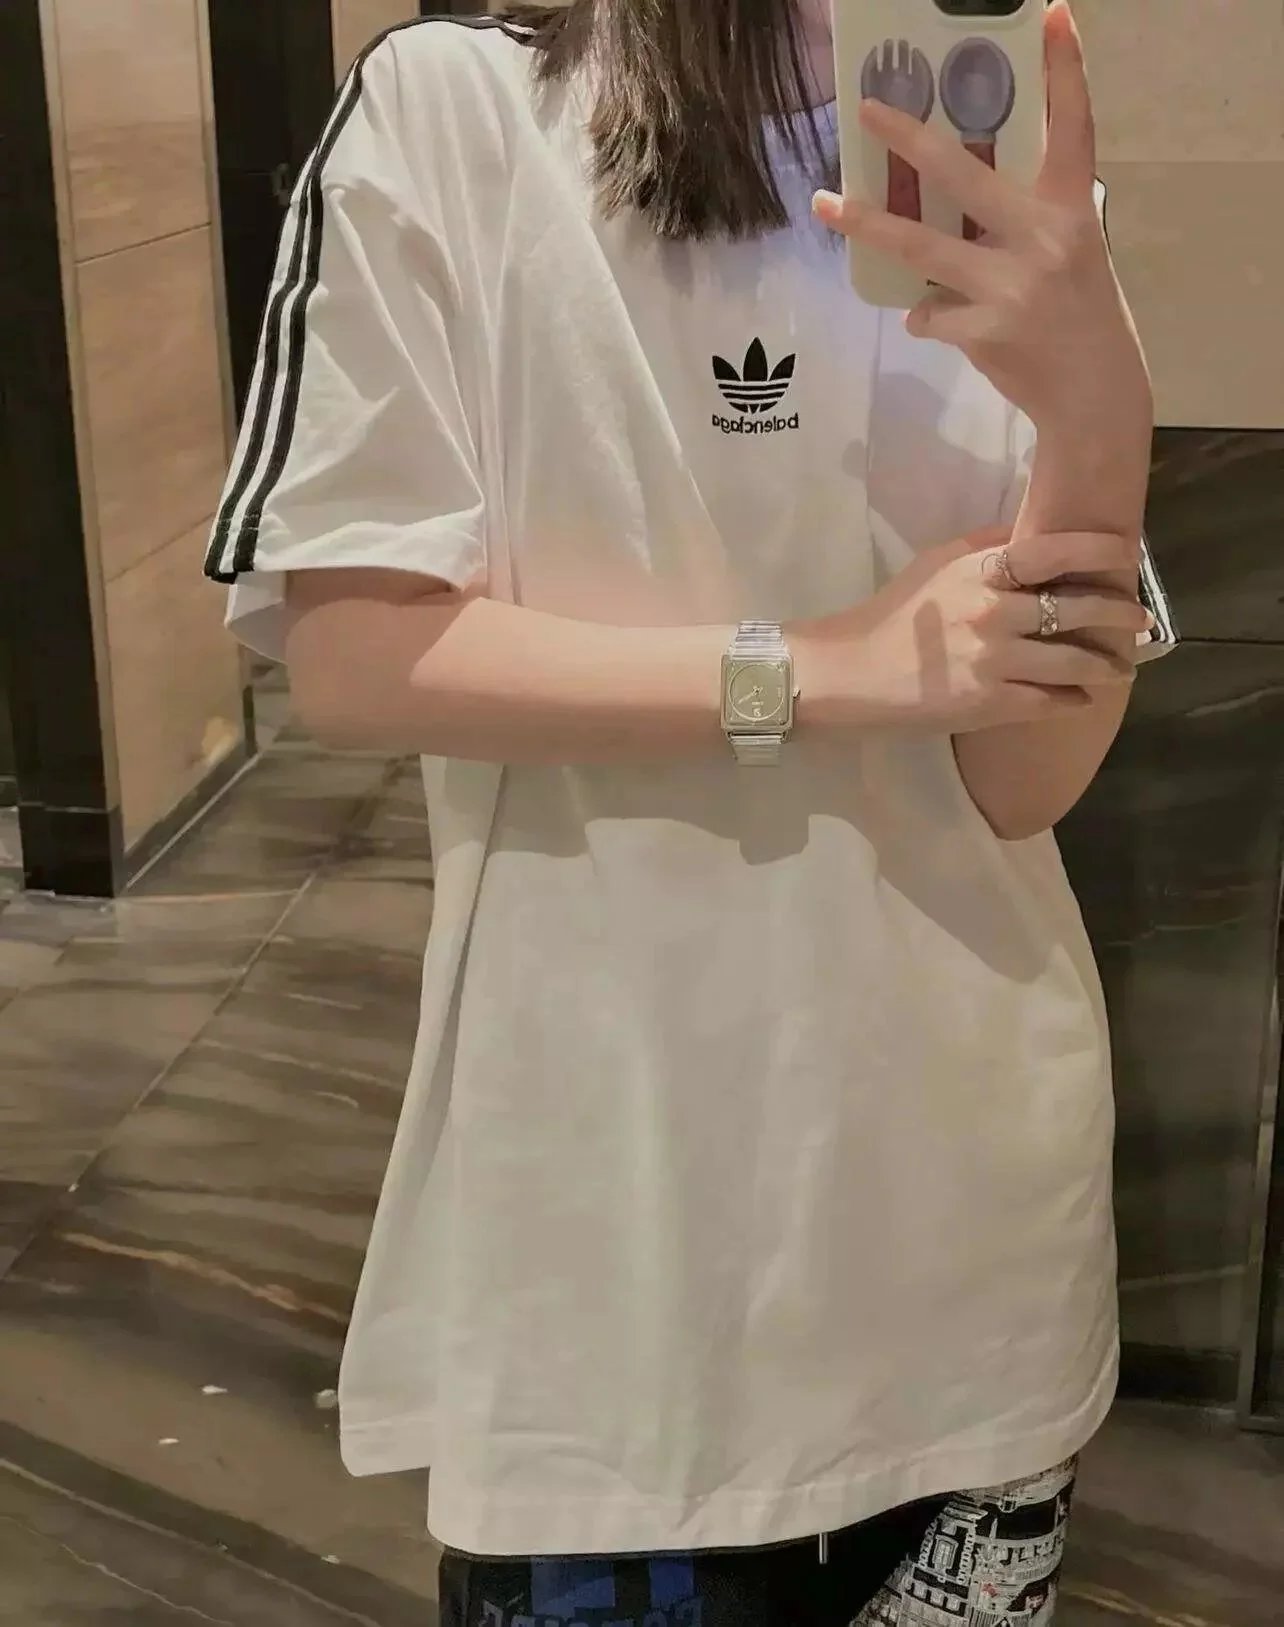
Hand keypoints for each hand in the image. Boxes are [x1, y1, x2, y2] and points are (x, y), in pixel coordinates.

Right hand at [796, 525, 1147, 734]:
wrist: (853, 673)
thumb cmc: (896, 614)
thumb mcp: (937, 564)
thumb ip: (988, 547)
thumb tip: (1036, 530)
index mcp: (979, 573)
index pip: (1052, 551)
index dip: (1098, 547)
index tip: (1129, 551)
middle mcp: (992, 614)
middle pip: (1077, 608)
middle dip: (1120, 613)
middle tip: (1141, 617)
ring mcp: (993, 662)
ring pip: (1073, 662)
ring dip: (1107, 665)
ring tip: (1122, 667)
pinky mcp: (988, 705)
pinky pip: (1049, 701)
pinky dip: (1073, 701)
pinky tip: (1083, 699)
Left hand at [814, 1, 1150, 432]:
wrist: (1093, 394)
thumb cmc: (1079, 317)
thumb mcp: (1072, 253)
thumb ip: (1025, 222)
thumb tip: (952, 204)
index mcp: (1070, 209)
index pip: (1073, 125)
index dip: (1065, 68)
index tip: (1051, 12)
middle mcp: (1043, 237)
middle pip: (962, 175)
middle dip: (908, 138)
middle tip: (866, 108)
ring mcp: (1012, 285)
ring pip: (920, 246)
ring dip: (866, 224)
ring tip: (824, 204)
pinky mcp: (986, 330)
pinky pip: (927, 313)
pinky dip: (923, 317)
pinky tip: (932, 323)